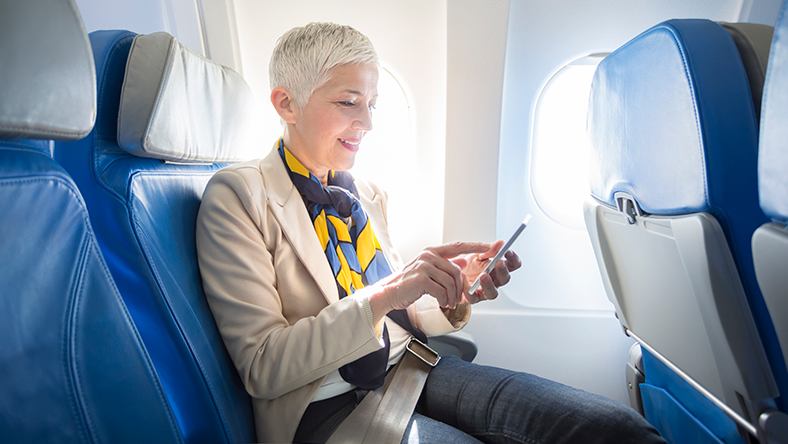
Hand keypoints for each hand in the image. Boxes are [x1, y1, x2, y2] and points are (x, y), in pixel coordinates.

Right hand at [368, 242, 490, 323]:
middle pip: (456, 269)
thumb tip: (464, 261)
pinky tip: (441, 303)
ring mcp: (424, 266)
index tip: (489, 247)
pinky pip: (442, 290)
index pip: (458, 246)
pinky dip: (444, 299)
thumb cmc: (409, 283)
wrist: (389, 292)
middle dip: (460, 287)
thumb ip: (445, 265)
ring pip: (451, 281)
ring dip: (453, 296)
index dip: (475, 246)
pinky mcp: (421, 279)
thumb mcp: (428, 270)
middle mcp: (428, 256)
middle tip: (458, 299)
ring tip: (449, 303)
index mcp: (432, 252)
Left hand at [453, 240, 521, 303]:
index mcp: (498, 269)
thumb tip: (501, 243)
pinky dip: (468, 289)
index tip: (507, 251)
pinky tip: (463, 278)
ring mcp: (484, 292)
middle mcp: (494, 282)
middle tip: (498, 263)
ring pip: (492, 293)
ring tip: (483, 275)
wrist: (452, 274)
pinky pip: (472, 297)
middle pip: (505, 279)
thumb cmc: (468, 266)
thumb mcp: (478, 255)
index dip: (513, 259)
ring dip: (489, 284)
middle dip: (502, 271)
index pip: (512, 265)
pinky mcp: (472, 298)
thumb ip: (489, 251)